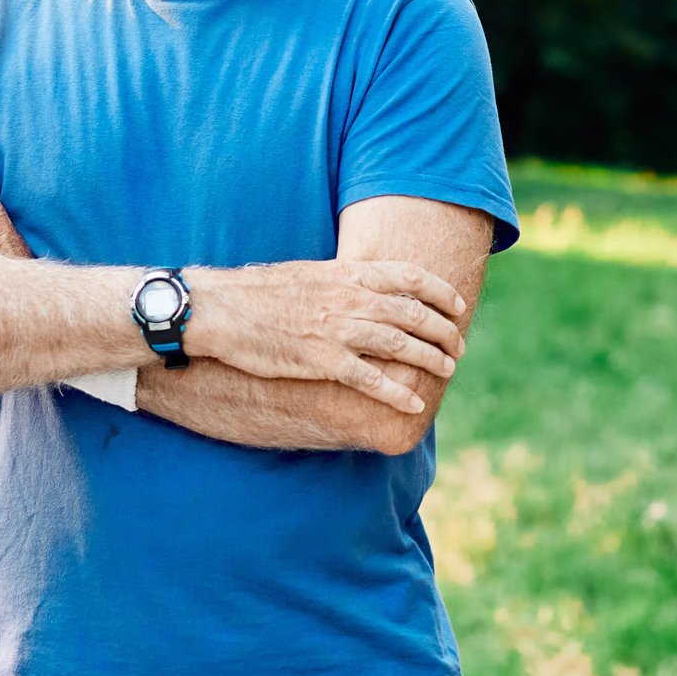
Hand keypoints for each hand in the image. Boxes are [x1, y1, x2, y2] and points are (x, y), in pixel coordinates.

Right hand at [185, 259, 467, 414]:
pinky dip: (397, 392)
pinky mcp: (322, 360)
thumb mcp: (305, 273)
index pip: (408, 276)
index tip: (456, 305)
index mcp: (345, 272)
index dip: (439, 292)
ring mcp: (337, 329)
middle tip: (457, 346)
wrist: (219, 308)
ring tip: (447, 370)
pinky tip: (413, 403)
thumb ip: (338, 280)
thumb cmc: (255, 291)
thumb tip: (360, 285)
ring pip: (401, 345)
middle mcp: (348, 298)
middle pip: (413, 313)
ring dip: (430, 359)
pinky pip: (371, 379)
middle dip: (443, 330)